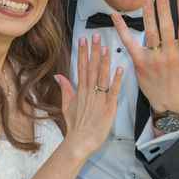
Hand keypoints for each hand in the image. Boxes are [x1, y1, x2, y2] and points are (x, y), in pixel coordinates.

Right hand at [55, 34, 123, 156]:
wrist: (80, 141)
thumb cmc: (75, 126)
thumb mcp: (66, 105)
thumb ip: (65, 88)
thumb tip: (58, 75)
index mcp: (80, 90)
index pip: (81, 67)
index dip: (83, 53)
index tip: (83, 40)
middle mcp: (89, 92)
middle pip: (91, 67)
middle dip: (94, 51)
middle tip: (96, 36)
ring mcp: (99, 99)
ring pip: (102, 76)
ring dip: (104, 61)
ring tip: (106, 47)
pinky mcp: (108, 107)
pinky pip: (113, 91)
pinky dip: (117, 80)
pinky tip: (120, 69)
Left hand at [112, 0, 178, 113]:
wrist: (170, 105)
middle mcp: (170, 57)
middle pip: (166, 29)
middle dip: (164, 9)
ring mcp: (154, 60)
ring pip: (149, 33)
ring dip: (147, 14)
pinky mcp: (139, 63)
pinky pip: (129, 43)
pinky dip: (121, 29)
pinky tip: (115, 15)